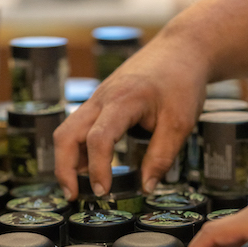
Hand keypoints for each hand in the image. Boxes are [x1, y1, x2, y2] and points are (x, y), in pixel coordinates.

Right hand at [54, 26, 209, 199]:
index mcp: (123, 100)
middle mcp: (102, 98)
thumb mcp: (180, 124)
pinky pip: (78, 127)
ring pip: (67, 131)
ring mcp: (97, 99)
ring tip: (79, 187)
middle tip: (73, 196)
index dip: (98, 168)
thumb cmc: (182, 82)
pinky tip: (89, 168)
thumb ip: (161, 157)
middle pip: (66, 134)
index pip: (98, 138)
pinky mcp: (99, 103)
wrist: (182, 50)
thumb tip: (146, 188)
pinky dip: (77, 150)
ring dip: (67, 160)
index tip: (104, 191)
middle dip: (64, 169)